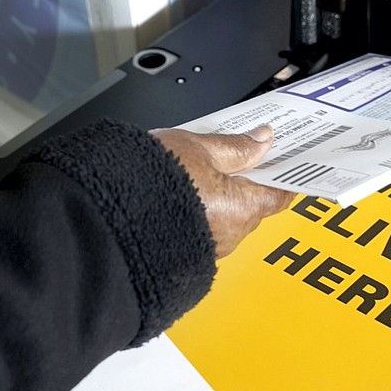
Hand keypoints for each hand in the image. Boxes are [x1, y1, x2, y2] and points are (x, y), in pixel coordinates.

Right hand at [151, 125, 294, 257]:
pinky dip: (201, 210)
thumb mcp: (199, 148)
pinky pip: (204, 228)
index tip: (283, 160)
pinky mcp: (186, 252)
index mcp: (243, 207)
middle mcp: (231, 234)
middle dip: (247, 180)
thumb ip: (236, 146)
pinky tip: (185, 191)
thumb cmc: (150, 181)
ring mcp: (209, 247)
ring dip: (222, 195)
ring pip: (227, 216)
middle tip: (238, 152)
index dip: (284, 174)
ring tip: (202, 167)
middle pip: (253, 204)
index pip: (281, 193)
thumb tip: (262, 139)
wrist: (105, 214)